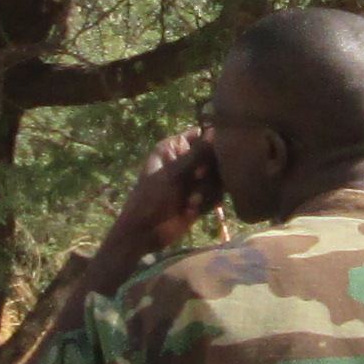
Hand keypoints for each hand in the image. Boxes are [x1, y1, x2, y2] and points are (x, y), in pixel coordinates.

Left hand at [103, 127, 217, 257]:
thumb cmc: (151, 198)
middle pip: (215, 155)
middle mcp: (186, 159)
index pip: (202, 133)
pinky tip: (191, 209)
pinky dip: (207, 202)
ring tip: (191, 200)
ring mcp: (194, 179)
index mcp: (174, 147)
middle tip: (198, 178)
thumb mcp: (173, 174)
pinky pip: (216, 194)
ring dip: (207, 189)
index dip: (212, 141)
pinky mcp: (201, 197)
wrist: (144, 233)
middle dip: (210, 170)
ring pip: (219, 176)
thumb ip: (197, 153)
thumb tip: (215, 130)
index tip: (212, 153)